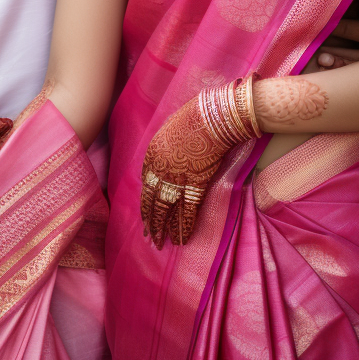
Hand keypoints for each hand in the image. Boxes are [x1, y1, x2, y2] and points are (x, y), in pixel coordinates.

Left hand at [140, 97, 227, 249]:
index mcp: (152, 155)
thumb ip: (166, 146)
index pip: (146, 184)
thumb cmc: (194, 116)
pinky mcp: (196, 185)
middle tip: (149, 237)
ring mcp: (177, 179)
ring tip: (161, 243)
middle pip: (152, 200)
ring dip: (163, 228)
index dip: (147, 200)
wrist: (212, 116)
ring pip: (166, 209)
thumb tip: (168, 156)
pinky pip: (187, 210)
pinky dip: (184, 226)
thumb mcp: (171, 128)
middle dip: (151, 220)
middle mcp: (160, 169)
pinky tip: (182, 239)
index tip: (148, 212)